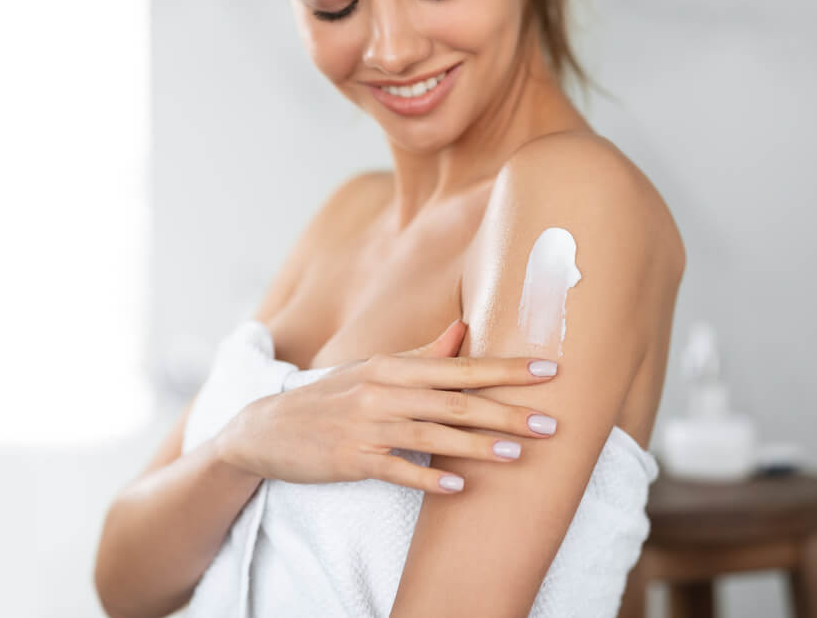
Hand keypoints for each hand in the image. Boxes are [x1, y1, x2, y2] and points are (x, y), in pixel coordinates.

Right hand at [215, 319, 558, 493]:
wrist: (267, 427)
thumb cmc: (331, 396)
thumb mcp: (373, 368)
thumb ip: (422, 354)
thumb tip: (465, 330)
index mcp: (392, 365)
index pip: (459, 366)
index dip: (505, 369)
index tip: (548, 371)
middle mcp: (382, 390)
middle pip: (453, 400)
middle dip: (504, 410)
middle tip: (549, 422)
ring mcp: (366, 425)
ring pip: (430, 433)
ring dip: (475, 445)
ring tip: (516, 454)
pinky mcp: (352, 459)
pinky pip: (395, 468)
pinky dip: (426, 475)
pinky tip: (457, 486)